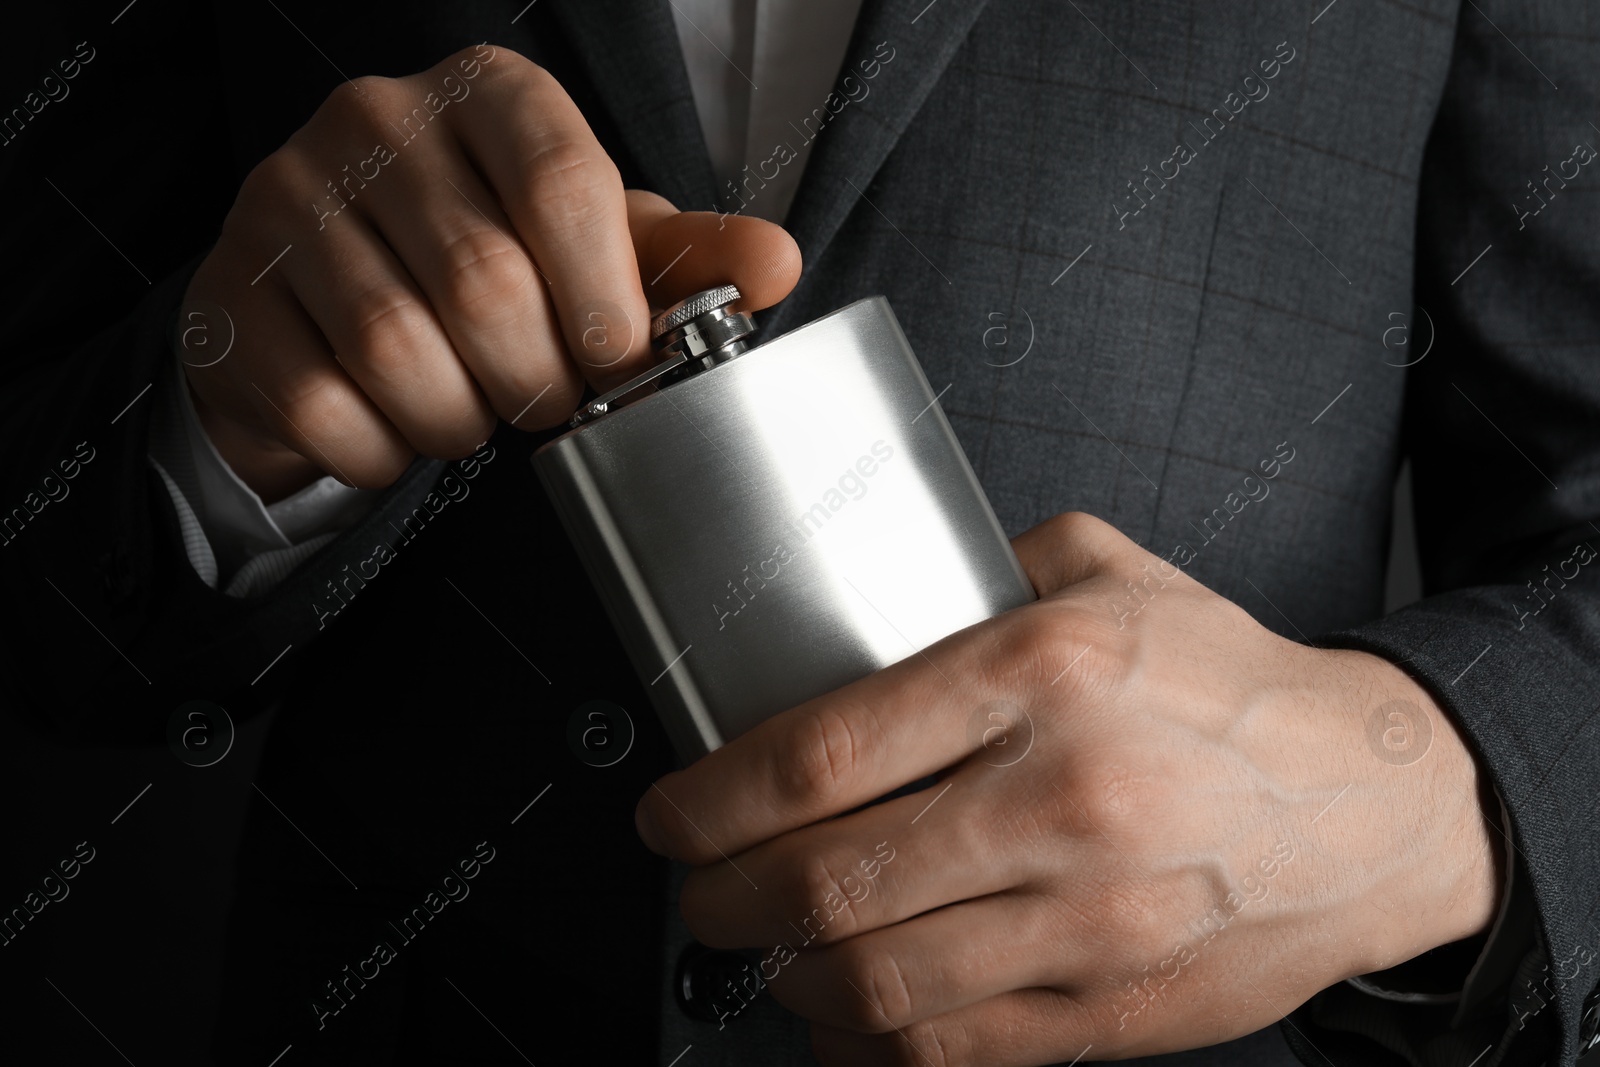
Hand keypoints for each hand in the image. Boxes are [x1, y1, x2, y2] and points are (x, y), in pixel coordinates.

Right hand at [179, 44, 800, 500]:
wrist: (328, 299)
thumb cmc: (485, 260)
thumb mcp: (593, 245)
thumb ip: (682, 257)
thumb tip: (776, 262)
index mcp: (485, 95)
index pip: (562, 182)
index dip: (604, 299)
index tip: (618, 359)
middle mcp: (375, 124)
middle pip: (486, 282)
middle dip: (537, 378)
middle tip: (545, 399)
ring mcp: (287, 202)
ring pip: (400, 351)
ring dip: (461, 418)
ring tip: (474, 410)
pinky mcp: (230, 293)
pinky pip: (327, 406)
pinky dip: (384, 451)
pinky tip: (398, 427)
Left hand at [635, 512, 1501, 1064]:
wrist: (1374, 805)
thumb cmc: (1231, 686)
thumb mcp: (1112, 574)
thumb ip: (985, 567)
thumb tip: (872, 596)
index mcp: (1041, 673)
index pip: (821, 754)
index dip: (710, 800)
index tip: (669, 813)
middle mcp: (1060, 798)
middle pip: (824, 883)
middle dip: (719, 898)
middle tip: (695, 888)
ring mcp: (1090, 918)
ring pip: (874, 983)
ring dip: (779, 976)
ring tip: (759, 948)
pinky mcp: (1112, 1005)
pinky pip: (950, 1050)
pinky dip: (866, 1043)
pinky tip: (839, 1010)